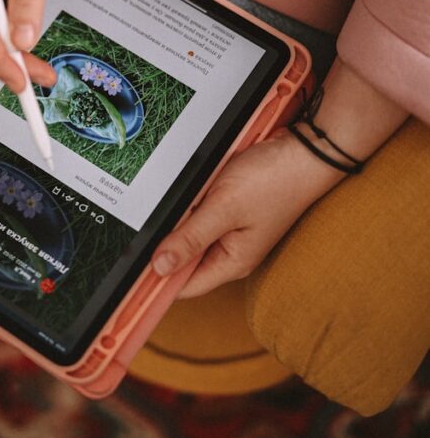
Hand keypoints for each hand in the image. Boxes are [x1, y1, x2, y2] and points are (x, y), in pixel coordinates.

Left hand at [152, 58, 408, 298]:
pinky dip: (193, 202)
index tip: (130, 269)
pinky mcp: (234, 210)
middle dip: (167, 240)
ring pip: (191, 233)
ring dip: (181, 218)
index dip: (156, 280)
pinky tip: (194, 188)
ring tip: (187, 198)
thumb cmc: (274, 180)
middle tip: (154, 220)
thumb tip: (158, 268)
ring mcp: (234, 230)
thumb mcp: (223, 208)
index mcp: (232, 262)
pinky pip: (203, 213)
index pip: (183, 286)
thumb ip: (190, 238)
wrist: (306, 151)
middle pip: (184, 259)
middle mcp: (232, 252)